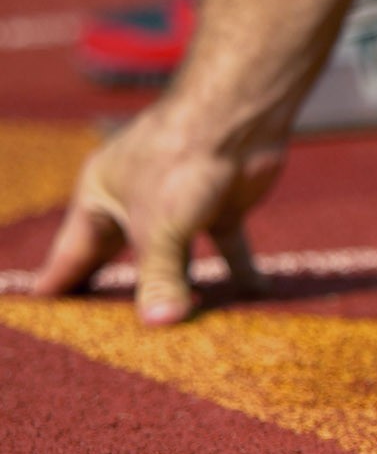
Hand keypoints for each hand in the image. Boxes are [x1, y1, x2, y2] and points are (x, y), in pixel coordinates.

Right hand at [33, 99, 284, 323]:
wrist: (238, 116)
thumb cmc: (180, 159)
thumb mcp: (160, 227)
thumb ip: (160, 279)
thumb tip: (160, 324)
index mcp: (100, 197)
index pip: (71, 252)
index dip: (60, 283)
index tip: (46, 317)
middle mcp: (136, 201)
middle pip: (122, 258)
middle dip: (119, 295)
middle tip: (108, 337)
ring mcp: (181, 204)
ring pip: (178, 258)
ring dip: (184, 290)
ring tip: (181, 332)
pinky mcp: (221, 207)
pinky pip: (229, 248)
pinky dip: (241, 273)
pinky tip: (253, 299)